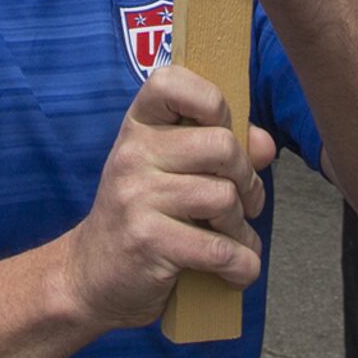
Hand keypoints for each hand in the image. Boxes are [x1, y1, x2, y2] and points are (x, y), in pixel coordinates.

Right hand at [56, 64, 273, 330]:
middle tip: (242, 202)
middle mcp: (133, 154)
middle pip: (221, 147)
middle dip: (246, 180)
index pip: (170, 81)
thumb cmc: (143, 215)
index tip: (222, 131)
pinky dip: (242, 264)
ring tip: (232, 237)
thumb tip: (265, 144)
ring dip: (242, 227)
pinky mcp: (148, 241)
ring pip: (224, 198)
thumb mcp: (170, 172)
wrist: (92, 276)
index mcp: (138, 127)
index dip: (211, 101)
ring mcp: (136, 197)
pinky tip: (235, 270)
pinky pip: (220, 249)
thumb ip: (221, 150)